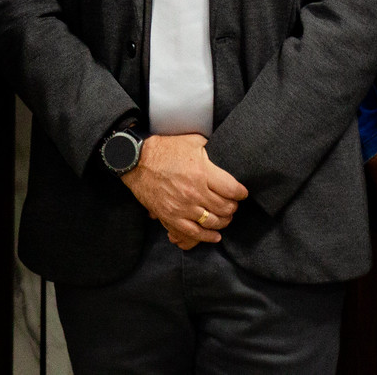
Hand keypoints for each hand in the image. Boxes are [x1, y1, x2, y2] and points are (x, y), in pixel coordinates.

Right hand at [121, 134, 247, 245]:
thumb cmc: (163, 149)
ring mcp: (183, 207)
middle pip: (226, 208)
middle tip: (232, 204)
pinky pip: (195, 233)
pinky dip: (208, 236)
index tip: (241, 192)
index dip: (241, 192)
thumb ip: (210, 147)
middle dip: (233, 207)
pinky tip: (215, 235)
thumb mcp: (190, 141)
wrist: (135, 161)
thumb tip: (224, 149)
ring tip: (224, 217)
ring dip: (223, 221)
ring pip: (214, 222)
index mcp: (202, 172)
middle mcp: (195, 191)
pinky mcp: (172, 217)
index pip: (233, 189)